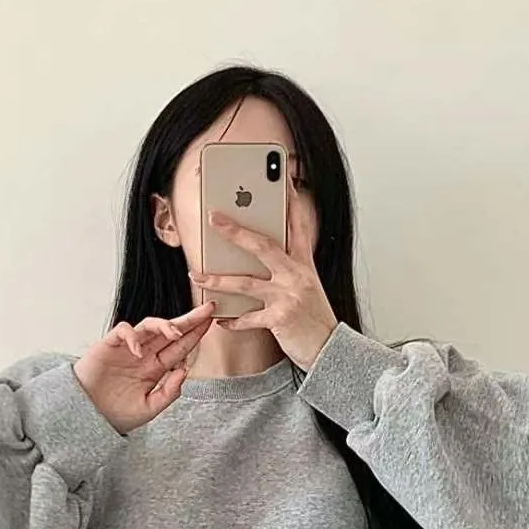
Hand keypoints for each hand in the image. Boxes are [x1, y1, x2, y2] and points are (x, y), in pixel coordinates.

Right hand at [73, 300, 215, 433]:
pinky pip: (124, 331)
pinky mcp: (109, 345)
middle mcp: (144, 355)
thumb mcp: (149, 409)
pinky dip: (132, 337)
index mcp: (155, 369)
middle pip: (170, 332)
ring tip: (174, 332)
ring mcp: (127, 348)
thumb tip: (184, 371)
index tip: (211, 323)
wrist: (88, 416)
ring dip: (164, 325)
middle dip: (190, 320)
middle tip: (208, 309)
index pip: (179, 348)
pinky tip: (138, 351)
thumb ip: (168, 393)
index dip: (195, 335)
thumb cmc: (116, 413)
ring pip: (149, 326)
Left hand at [187, 173, 337, 370]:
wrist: (331, 350)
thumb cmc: (315, 320)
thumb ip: (289, 270)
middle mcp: (296, 276)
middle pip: (262, 245)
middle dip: (235, 230)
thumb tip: (261, 259)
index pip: (298, 225)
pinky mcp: (281, 319)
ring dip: (217, 278)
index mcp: (304, 264)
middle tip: (213, 216)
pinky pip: (248, 317)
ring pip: (246, 282)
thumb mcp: (308, 288)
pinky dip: (232, 320)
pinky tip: (220, 320)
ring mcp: (288, 296)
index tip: (283, 178)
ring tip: (197, 274)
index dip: (291, 200)